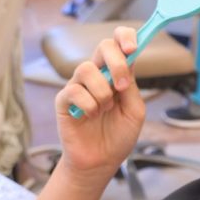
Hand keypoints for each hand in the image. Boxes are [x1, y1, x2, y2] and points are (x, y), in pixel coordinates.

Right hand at [56, 26, 145, 180]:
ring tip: (104, 110)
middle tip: (122, 86)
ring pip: (86, 68)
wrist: (101, 162)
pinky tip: (90, 116)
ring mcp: (79, 86)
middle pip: (102, 46)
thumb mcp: (135, 112)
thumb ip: (131, 88)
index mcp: (117, 74)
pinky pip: (74, 90)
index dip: (125, 37)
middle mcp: (98, 75)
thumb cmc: (119, 136)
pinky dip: (88, 105)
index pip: (118, 43)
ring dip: (101, 91)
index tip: (132, 47)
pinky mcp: (64, 101)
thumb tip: (127, 64)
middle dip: (116, 62)